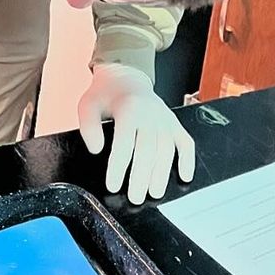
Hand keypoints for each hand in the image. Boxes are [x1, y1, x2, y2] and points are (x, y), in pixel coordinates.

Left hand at [78, 64, 195, 204]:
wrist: (126, 77)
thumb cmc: (105, 95)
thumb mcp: (87, 105)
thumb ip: (88, 127)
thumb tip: (96, 149)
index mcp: (128, 109)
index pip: (125, 144)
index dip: (119, 167)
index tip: (113, 186)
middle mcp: (150, 114)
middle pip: (148, 151)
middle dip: (142, 177)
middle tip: (135, 198)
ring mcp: (165, 119)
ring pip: (167, 150)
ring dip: (162, 174)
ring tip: (154, 193)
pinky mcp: (174, 124)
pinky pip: (185, 143)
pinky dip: (187, 160)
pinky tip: (184, 177)